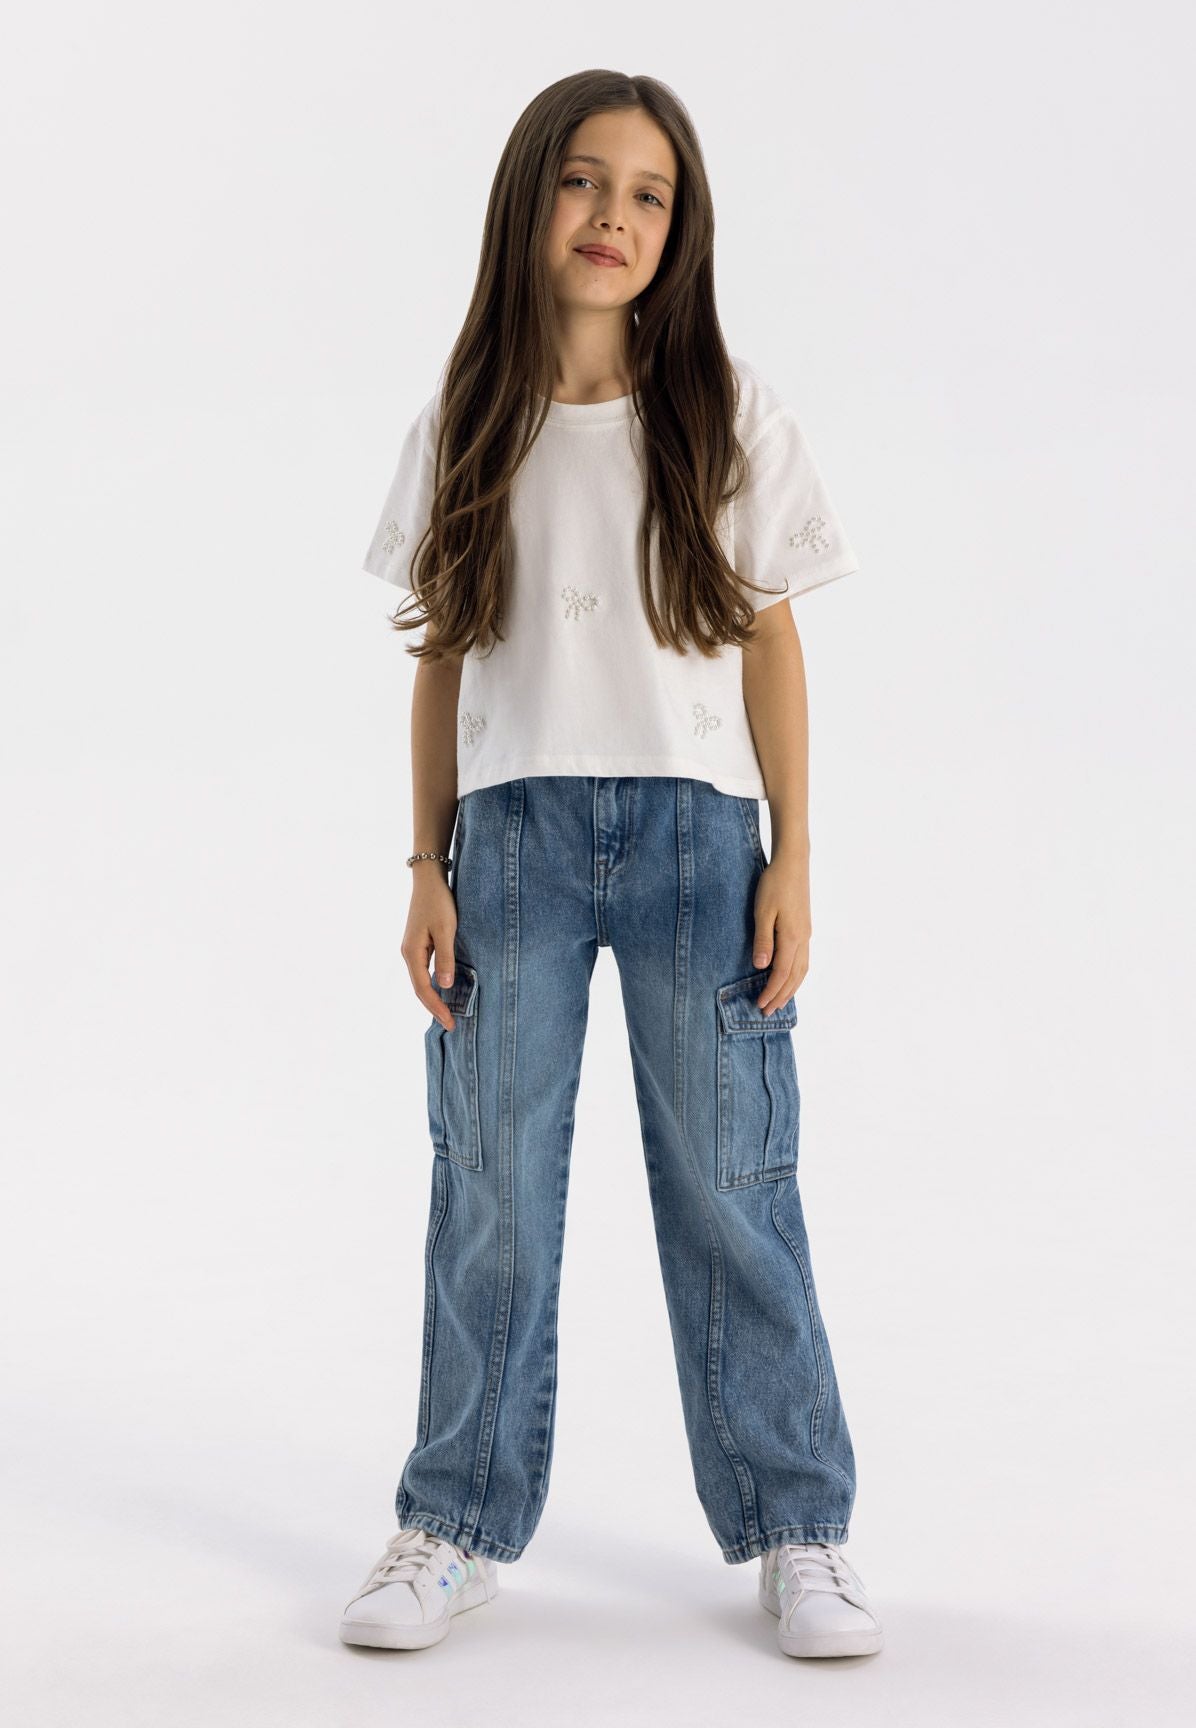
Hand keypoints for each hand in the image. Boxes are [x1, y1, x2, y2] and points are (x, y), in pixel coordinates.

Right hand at [401, 865, 459, 1030]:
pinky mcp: (419, 944)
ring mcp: (412, 949)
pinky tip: (443, 990)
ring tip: (447, 1013)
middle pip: (419, 989)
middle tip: (451, 1025)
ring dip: (433, 998)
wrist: (428, 879)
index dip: (436, 1007)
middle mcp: (408, 954)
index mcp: (412, 953)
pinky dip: (433, 985)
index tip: (450, 1022)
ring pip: (421, 981)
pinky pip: (424, 971)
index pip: (423, 989)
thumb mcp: (446, 929)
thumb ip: (446, 957)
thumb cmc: (438, 902)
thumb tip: (445, 985)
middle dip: (434, 1007)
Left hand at [750, 851, 811, 1015]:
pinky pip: (803, 960)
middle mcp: (803, 939)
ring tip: (779, 1001)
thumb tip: (761, 967)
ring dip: (791, 988)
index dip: (771, 992)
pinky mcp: (805, 929)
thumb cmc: (774, 884)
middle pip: (794, 977)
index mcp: (792, 937)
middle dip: (781, 996)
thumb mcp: (762, 912)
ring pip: (802, 970)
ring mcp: (806, 934)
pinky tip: (789, 977)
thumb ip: (763, 940)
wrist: (793, 863)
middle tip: (768, 1012)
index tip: (760, 1005)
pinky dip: (796, 976)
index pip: (781, 974)